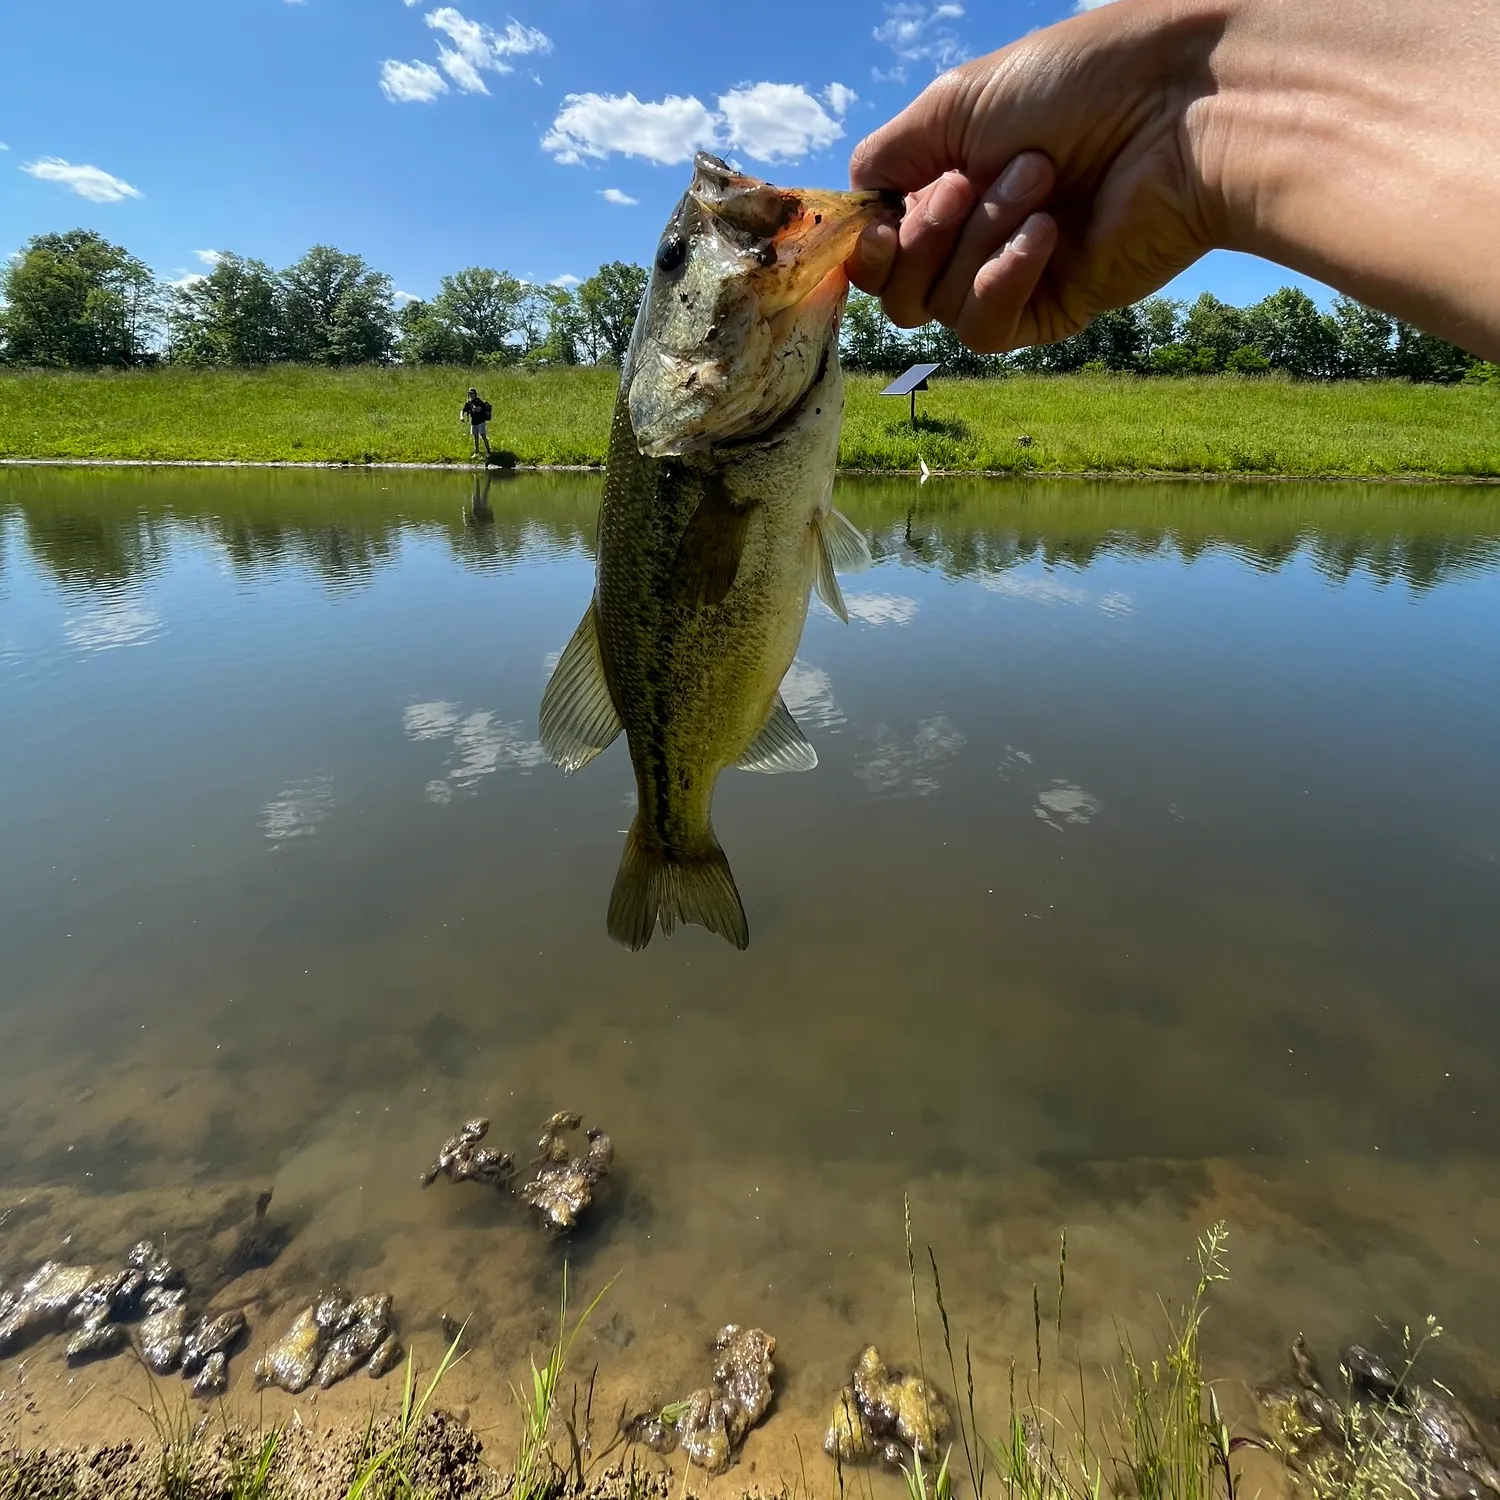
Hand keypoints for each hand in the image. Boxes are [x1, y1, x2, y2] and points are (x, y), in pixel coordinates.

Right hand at [847, 0, 1226, 352]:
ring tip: (1039, 180)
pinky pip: (984, 329)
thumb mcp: (955, 102)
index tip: (877, 221)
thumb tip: (854, 206)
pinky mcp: (1050, 313)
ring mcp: (1010, 278)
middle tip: (973, 178)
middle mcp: (973, 236)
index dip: (865, 245)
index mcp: (947, 182)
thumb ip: (887, 158)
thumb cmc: (1076, 83)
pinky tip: (1047, 235)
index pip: (875, 246)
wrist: (1177, 111)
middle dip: (924, 232)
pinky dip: (1003, 279)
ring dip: (978, 238)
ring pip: (935, 306)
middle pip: (893, 289)